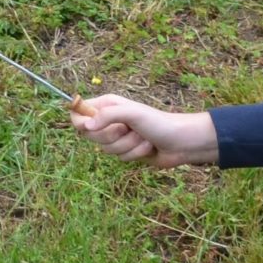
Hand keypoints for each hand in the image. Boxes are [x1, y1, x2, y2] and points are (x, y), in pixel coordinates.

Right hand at [70, 95, 219, 167]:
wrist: (183, 142)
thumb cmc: (158, 122)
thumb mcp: (132, 113)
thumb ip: (106, 116)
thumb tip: (85, 126)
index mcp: (107, 105)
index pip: (79, 112)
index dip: (80, 121)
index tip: (90, 127)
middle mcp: (110, 120)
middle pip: (90, 134)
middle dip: (111, 136)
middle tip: (127, 130)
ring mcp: (118, 137)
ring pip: (106, 149)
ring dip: (127, 146)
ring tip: (142, 138)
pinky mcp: (127, 151)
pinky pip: (119, 158)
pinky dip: (135, 154)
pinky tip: (147, 148)